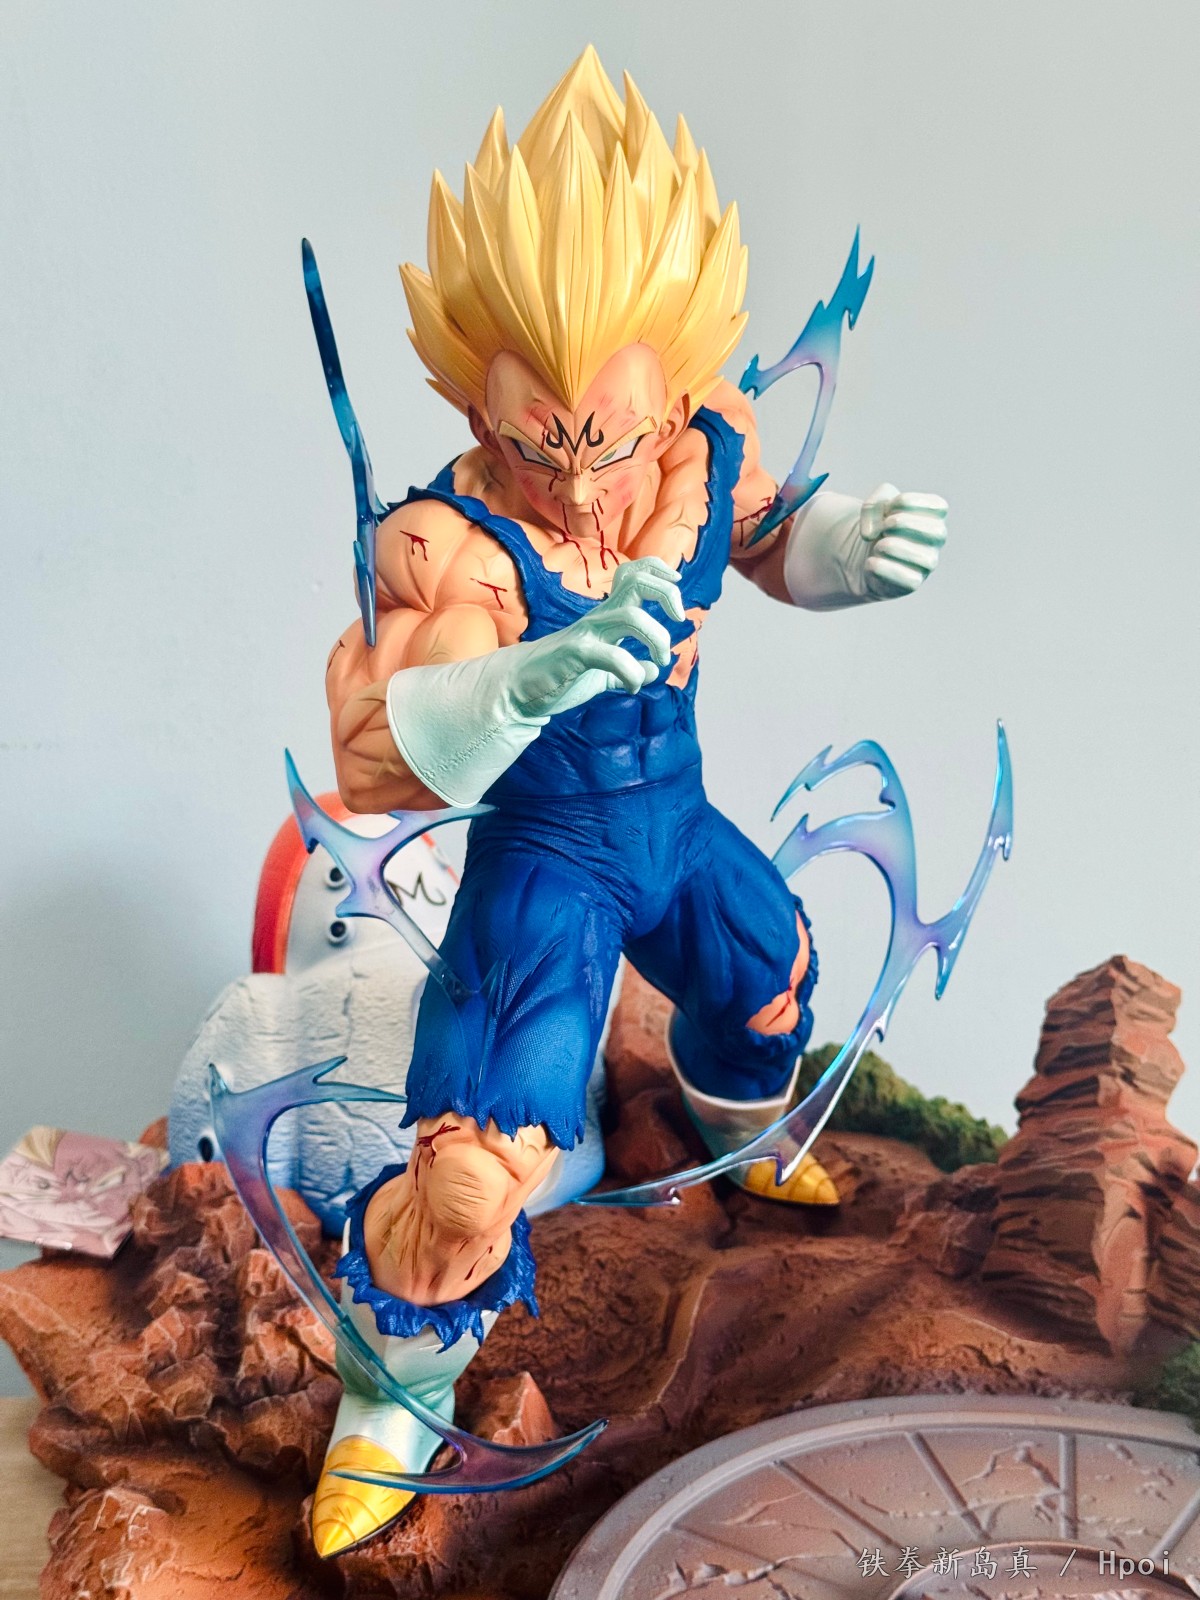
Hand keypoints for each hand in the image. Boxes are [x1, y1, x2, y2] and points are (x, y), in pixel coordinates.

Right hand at [508, 557, 684, 718]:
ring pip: (631, 617)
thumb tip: (653, 670)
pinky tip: (632, 687)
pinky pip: (613, 656)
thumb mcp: (602, 673)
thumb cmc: (560, 676)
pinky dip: (632, 674)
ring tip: (660, 660)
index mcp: (606, 616)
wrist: (520, 689)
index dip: (659, 570)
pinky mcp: (576, 655)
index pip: (633, 573)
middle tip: (679, 619)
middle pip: (638, 583)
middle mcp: (598, 617)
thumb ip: (629, 668)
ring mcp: (586, 634)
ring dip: (657, 638)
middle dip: (668, 594)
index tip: (676, 583)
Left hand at [859, 483, 947, 599]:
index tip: (890, 507)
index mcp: (935, 515)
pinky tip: (871, 562)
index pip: (937, 506)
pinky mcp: (912, 582)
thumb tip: (870, 535)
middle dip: (902, 523)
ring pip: (923, 558)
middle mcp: (937, 539)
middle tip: (885, 526)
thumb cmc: (879, 525)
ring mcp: (928, 562)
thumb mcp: (874, 504)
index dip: (907, 502)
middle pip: (937, 532)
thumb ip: (873, 505)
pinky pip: (906, 579)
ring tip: (878, 545)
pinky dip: (882, 568)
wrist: (864, 555)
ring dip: (892, 547)